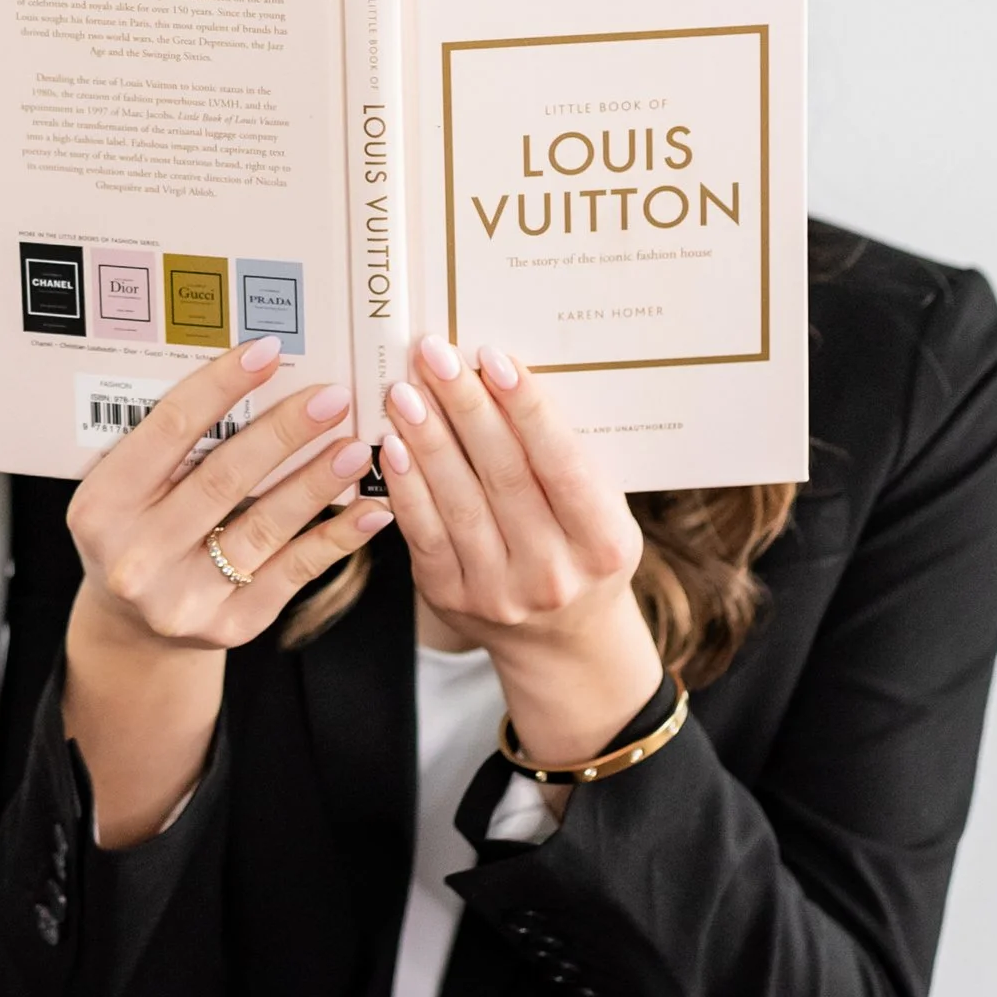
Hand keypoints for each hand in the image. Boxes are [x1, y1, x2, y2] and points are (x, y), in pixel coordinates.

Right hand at [62, 333, 388, 846]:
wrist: (132, 626)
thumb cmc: (135, 533)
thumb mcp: (125, 489)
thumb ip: (168, 447)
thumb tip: (253, 382)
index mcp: (104, 504)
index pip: (168, 429)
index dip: (221, 386)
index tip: (267, 353)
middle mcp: (138, 554)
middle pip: (223, 478)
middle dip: (284, 433)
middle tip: (332, 398)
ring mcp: (184, 596)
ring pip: (265, 526)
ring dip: (317, 482)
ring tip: (356, 448)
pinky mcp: (231, 624)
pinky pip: (293, 572)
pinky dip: (336, 537)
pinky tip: (369, 510)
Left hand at [381, 335, 663, 775]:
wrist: (563, 642)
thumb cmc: (582, 550)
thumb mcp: (601, 510)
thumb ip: (566, 458)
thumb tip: (504, 376)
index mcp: (604, 543)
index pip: (562, 464)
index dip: (526, 408)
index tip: (492, 357)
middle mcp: (553, 572)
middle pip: (503, 475)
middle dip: (465, 407)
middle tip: (435, 355)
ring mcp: (498, 591)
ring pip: (458, 501)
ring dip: (428, 438)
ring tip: (405, 389)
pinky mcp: (450, 597)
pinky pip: (423, 532)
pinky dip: (406, 484)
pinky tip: (392, 443)